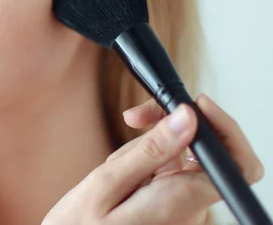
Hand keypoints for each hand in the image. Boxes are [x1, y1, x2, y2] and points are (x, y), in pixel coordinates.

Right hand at [42, 94, 264, 224]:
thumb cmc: (82, 223)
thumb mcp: (107, 182)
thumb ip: (151, 150)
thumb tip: (189, 118)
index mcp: (181, 203)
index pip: (237, 165)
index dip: (226, 129)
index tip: (194, 106)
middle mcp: (191, 208)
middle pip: (205, 150)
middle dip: (171, 125)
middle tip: (135, 116)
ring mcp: (182, 207)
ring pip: (183, 156)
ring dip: (151, 146)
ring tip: (117, 161)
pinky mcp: (171, 204)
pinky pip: (171, 169)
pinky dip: (148, 158)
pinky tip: (122, 170)